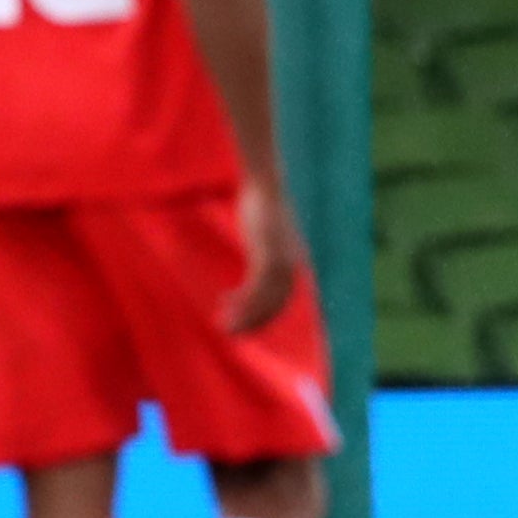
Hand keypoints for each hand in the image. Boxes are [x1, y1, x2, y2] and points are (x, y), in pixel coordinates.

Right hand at [221, 172, 309, 334]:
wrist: (264, 185)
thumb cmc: (262, 206)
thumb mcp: (268, 234)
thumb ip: (266, 251)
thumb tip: (260, 259)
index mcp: (293, 264)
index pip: (281, 301)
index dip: (261, 316)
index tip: (243, 322)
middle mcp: (291, 267)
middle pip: (273, 307)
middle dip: (251, 323)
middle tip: (229, 331)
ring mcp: (281, 262)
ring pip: (263, 302)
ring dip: (243, 316)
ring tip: (223, 325)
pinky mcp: (267, 255)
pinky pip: (255, 288)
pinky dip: (241, 300)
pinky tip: (225, 302)